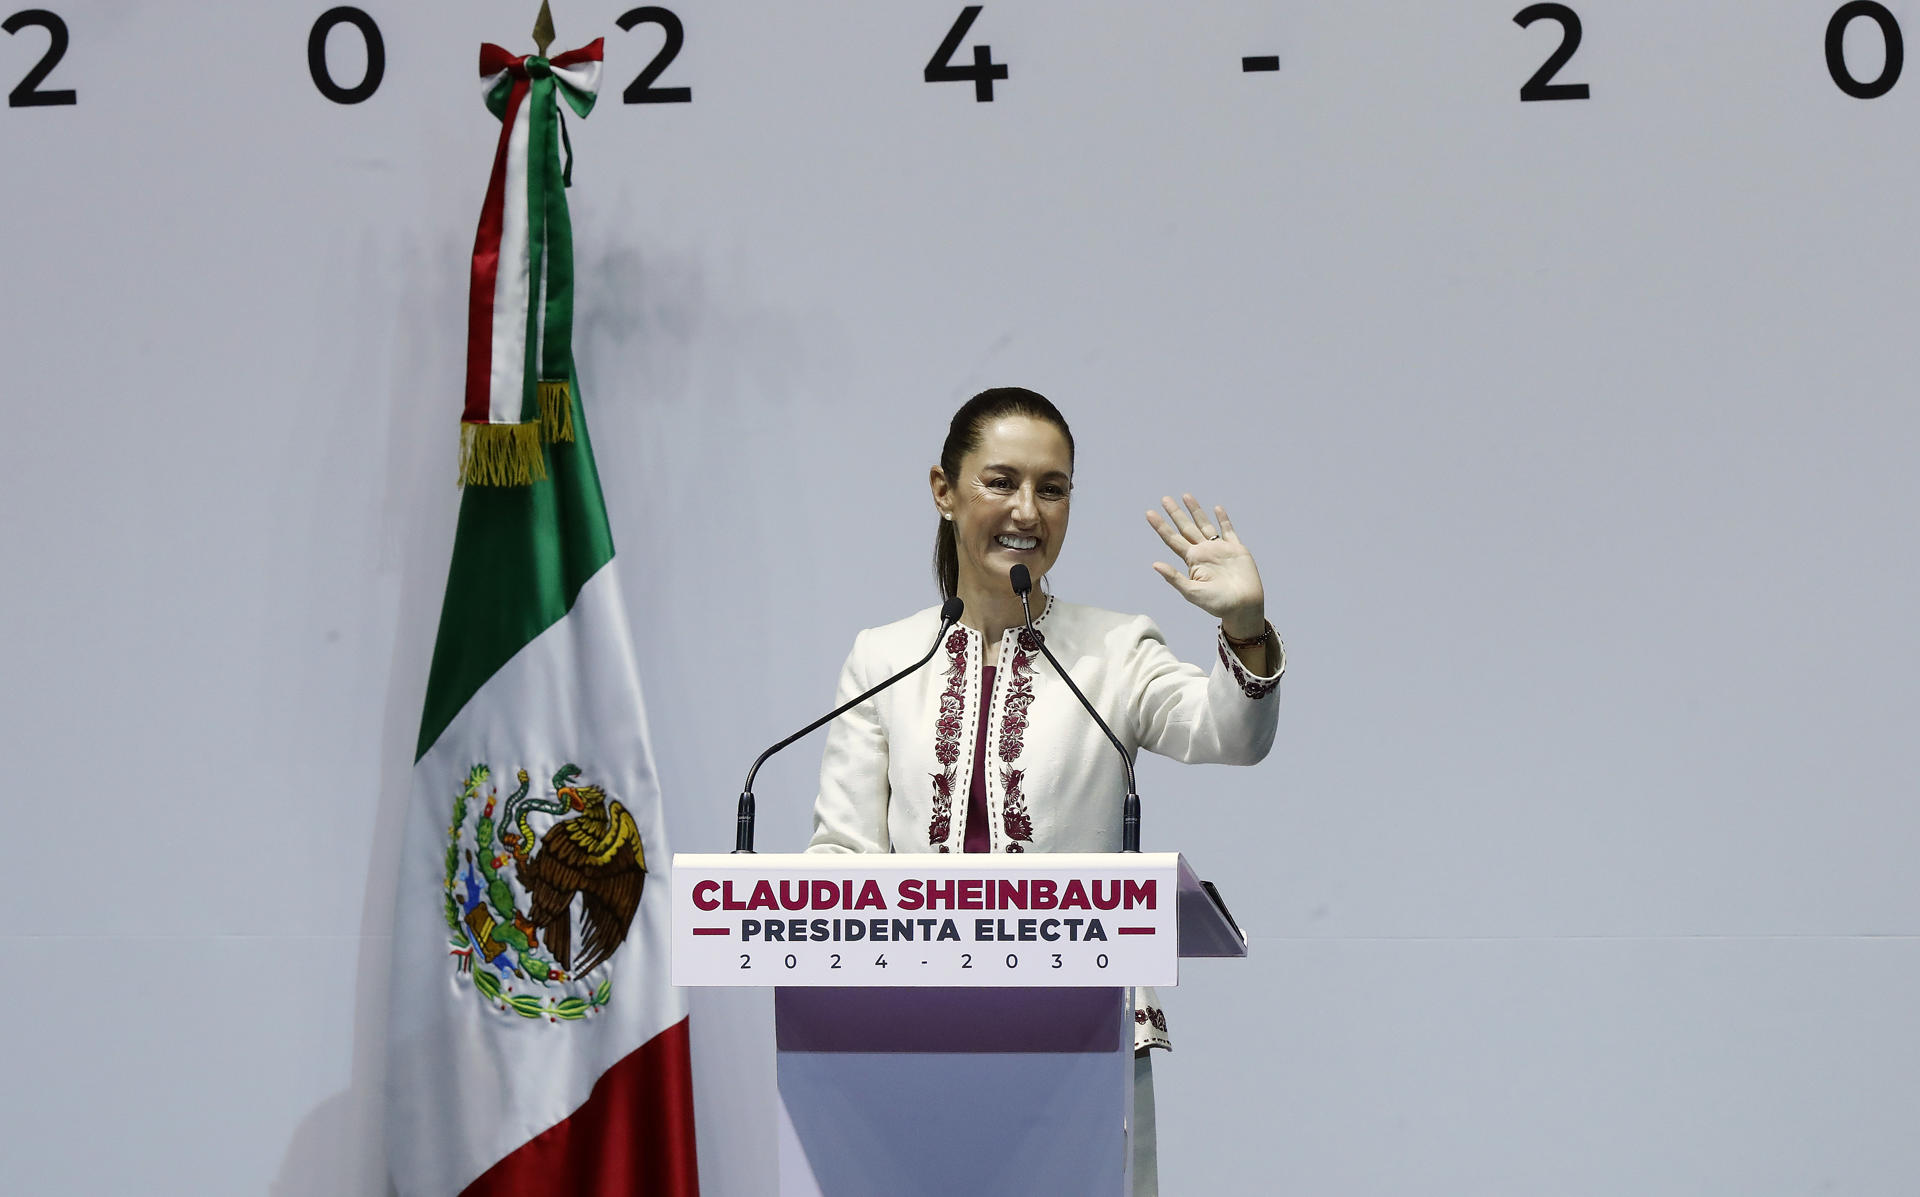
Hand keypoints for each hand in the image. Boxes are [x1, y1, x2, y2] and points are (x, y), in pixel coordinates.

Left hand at [1145, 494, 1265, 637]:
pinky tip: (1217, 508)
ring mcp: (1220, 549)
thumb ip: (1174, 578)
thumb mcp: (1192, 592)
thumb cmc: (1217, 604)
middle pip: (1186, 528)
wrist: (1244, 606)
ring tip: (1186, 496)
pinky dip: (1223, 519)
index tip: (1149, 513)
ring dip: (1196, 511)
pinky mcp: (1236, 549)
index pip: (1172, 540)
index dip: (1161, 527)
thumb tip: (1154, 564)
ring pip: (1205, 524)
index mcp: (1192, 561)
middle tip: (1164, 499)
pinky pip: (1228, 530)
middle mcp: (1204, 552)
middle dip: (1175, 513)